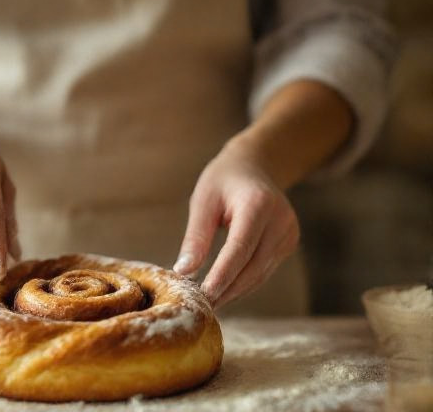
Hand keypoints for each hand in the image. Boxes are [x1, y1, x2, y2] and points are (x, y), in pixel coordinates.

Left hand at [173, 139, 299, 308]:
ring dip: (235, 291)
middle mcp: (280, 220)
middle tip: (201, 306)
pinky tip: (224, 291)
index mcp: (258, 204)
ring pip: (260, 273)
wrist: (254, 166)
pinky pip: (264, 270)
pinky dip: (244, 283)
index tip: (203, 297)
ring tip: (209, 303)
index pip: (240, 248)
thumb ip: (196, 237)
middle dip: (227, 290)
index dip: (222, 275)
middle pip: (253, 266)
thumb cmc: (222, 181)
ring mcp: (289, 233)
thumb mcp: (202, 202)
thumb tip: (184, 272)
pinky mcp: (289, 243)